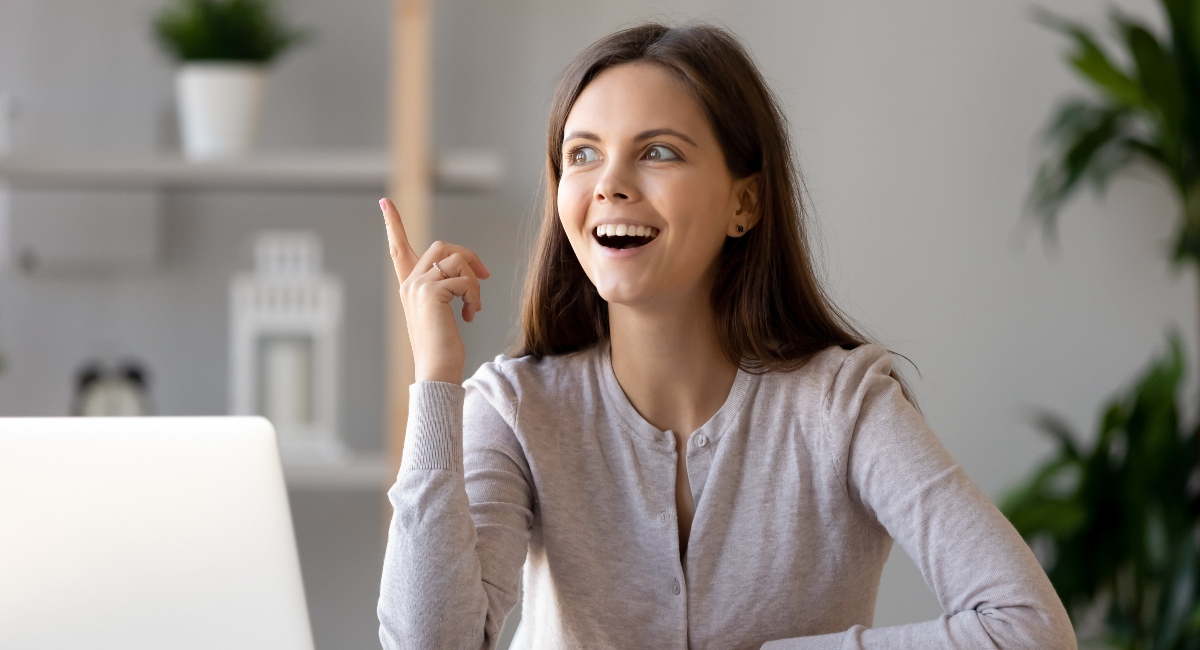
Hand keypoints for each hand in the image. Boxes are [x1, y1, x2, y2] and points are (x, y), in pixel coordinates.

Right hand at [380, 197, 489, 383]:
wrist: (437, 370)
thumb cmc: (444, 347)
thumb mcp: (443, 311)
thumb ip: (447, 287)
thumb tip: (471, 269)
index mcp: (409, 286)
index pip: (398, 248)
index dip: (393, 223)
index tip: (384, 201)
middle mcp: (409, 283)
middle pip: (442, 246)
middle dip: (469, 257)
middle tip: (486, 277)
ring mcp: (418, 286)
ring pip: (456, 259)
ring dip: (475, 281)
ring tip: (474, 306)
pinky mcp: (431, 292)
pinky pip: (465, 279)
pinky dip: (475, 295)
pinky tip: (471, 315)